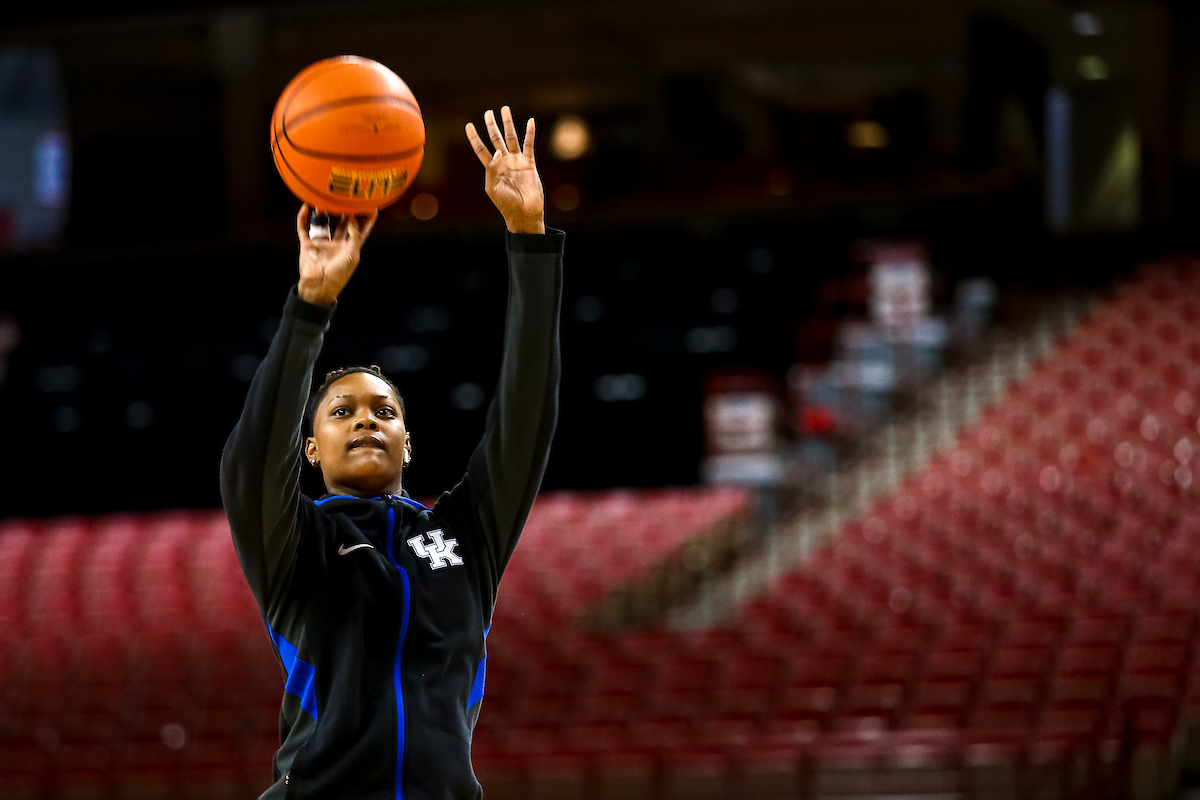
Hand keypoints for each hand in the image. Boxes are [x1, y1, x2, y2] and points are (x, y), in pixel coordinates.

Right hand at [295, 204, 376, 305]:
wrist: (320, 285)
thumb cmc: (339, 274)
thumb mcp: (352, 254)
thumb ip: (354, 236)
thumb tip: (353, 219)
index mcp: (350, 248)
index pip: (361, 230)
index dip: (367, 220)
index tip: (373, 206)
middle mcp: (337, 244)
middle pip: (343, 224)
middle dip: (346, 212)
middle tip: (348, 197)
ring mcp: (323, 244)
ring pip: (323, 223)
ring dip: (323, 212)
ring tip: (325, 198)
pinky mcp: (308, 245)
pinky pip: (304, 228)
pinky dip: (303, 218)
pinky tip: (306, 207)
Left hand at [465, 106, 545, 233]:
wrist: (524, 212)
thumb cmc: (506, 203)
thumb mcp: (493, 188)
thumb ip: (492, 169)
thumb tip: (498, 152)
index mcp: (492, 168)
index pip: (481, 149)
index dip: (474, 138)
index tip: (469, 125)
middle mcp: (504, 162)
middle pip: (496, 139)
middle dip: (491, 125)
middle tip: (488, 112)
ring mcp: (517, 161)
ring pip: (511, 138)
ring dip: (508, 124)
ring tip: (505, 109)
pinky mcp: (529, 163)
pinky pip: (529, 145)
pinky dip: (529, 133)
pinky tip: (530, 121)